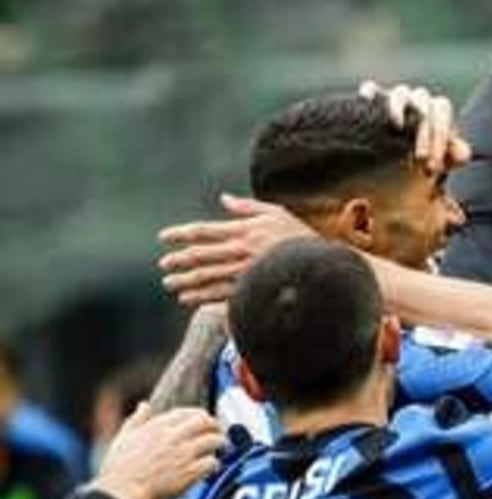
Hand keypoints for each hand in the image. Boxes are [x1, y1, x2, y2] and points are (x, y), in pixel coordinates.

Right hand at [93, 404, 223, 498]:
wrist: (120, 493)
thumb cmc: (119, 470)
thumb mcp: (124, 438)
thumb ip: (137, 420)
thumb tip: (144, 405)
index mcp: (158, 427)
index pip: (188, 413)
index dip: (199, 415)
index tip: (203, 420)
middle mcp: (174, 437)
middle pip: (206, 422)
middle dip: (216, 426)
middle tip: (219, 432)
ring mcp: (184, 454)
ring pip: (214, 440)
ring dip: (220, 444)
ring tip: (221, 448)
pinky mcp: (190, 472)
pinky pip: (212, 462)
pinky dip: (214, 464)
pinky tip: (211, 468)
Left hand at [158, 195, 312, 305]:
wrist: (321, 265)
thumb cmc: (299, 236)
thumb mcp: (276, 213)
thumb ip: (247, 206)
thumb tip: (224, 198)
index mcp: (243, 231)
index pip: (203, 231)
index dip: (180, 234)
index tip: (164, 237)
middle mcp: (239, 252)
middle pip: (199, 255)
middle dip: (178, 260)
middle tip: (163, 265)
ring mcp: (243, 273)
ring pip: (204, 277)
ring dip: (184, 281)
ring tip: (169, 284)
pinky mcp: (250, 290)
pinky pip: (219, 295)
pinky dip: (200, 297)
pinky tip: (187, 299)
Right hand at [359, 80, 471, 174]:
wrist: (395, 161)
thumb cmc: (424, 158)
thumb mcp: (441, 161)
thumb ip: (455, 156)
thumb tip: (464, 155)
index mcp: (436, 108)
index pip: (441, 110)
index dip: (441, 135)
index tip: (434, 163)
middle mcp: (418, 99)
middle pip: (424, 103)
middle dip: (424, 132)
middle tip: (421, 159)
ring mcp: (396, 97)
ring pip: (401, 92)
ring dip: (399, 107)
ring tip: (398, 127)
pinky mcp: (374, 100)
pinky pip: (371, 88)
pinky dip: (371, 92)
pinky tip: (368, 102)